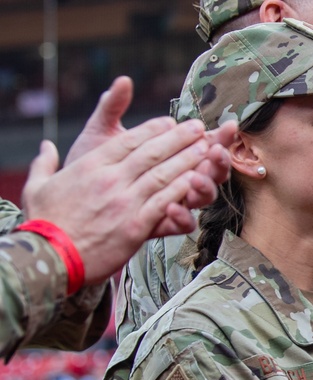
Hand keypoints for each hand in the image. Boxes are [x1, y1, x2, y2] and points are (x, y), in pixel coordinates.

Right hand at [22, 116, 236, 285]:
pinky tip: (198, 181)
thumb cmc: (43, 222)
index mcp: (90, 166)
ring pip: (163, 176)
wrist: (49, 256)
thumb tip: (46, 146)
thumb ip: (45, 163)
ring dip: (188, 160)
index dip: (152, 129)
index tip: (169, 122)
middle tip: (198, 127)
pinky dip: (183, 190)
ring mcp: (125, 203)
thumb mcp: (38, 185)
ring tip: (207, 149)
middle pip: (151, 153)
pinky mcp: (136, 227)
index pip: (127, 142)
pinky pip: (165, 204)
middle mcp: (110, 180)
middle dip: (179, 138)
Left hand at [65, 76, 233, 214]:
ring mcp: (172, 201)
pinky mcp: (160, 223)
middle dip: (218, 163)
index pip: (205, 144)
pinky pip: (183, 225)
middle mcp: (178, 179)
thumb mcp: (100, 133)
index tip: (228, 126)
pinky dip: (182, 216)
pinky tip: (172, 207)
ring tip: (195, 179)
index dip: (220, 136)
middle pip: (212, 172)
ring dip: (205, 187)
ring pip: (203, 198)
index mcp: (172, 155)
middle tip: (214, 153)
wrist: (69, 198)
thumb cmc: (88, 164)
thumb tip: (122, 80)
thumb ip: (113, 108)